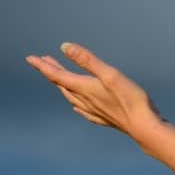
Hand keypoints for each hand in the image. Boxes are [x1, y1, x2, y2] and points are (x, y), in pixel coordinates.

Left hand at [25, 42, 163, 137]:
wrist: (144, 127)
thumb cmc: (130, 99)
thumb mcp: (110, 74)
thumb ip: (87, 60)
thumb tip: (64, 47)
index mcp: (84, 88)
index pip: (57, 75)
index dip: (43, 65)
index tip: (30, 58)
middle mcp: (85, 100)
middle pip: (62, 85)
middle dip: (52, 72)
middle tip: (43, 61)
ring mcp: (94, 111)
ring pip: (70, 97)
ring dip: (62, 86)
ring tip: (58, 79)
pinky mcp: (104, 118)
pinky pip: (82, 110)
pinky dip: (75, 103)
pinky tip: (76, 106)